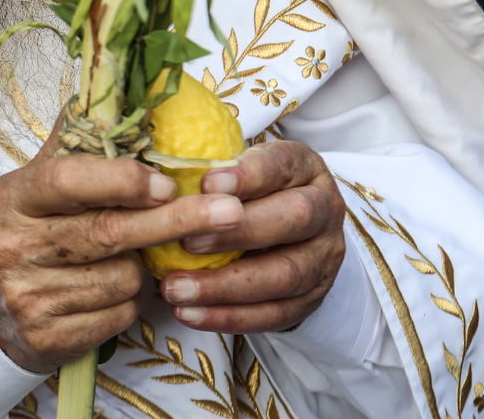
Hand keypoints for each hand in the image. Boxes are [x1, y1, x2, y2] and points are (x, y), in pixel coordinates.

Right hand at [0, 153, 245, 371]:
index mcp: (15, 196)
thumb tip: (122, 92)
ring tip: (124, 257)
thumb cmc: (26, 231)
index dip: (123, 179)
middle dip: (176, 221)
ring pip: (122, 278)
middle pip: (109, 232)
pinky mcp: (46, 339)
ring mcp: (28, 296)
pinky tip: (108, 290)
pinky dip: (128, 303)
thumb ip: (77, 144)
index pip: (69, 179)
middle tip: (230, 211)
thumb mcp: (36, 184)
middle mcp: (14, 246)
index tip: (168, 182)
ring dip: (142, 268)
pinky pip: (118, 316)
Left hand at [156, 140, 345, 332]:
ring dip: (226, 286)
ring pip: (285, 275)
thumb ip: (212, 169)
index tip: (206, 184)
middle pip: (293, 219)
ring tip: (175, 289)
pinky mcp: (312, 298)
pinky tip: (191, 313)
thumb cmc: (250, 191)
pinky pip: (275, 314)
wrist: (290, 229)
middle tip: (187, 242)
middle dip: (238, 232)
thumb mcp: (240, 167)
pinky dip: (230, 317)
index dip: (247, 176)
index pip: (281, 166)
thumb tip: (158, 174)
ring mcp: (324, 257)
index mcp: (304, 167)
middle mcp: (324, 210)